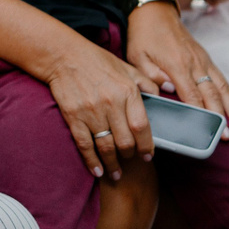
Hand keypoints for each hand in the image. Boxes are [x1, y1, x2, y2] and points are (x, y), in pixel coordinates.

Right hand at [39, 35, 156, 178]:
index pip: (142, 126)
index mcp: (127, 91)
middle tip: (130, 161)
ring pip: (106, 147)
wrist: (63, 55)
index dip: (147, 146)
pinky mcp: (73, 117)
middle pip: (125, 141)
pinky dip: (92, 161)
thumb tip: (166, 94)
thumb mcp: (126, 67)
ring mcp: (91, 112)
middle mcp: (110, 103)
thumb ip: (146, 83)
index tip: (148, 155)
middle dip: (130, 156)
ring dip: (113, 164)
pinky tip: (98, 171)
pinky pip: (85, 145)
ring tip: (116, 173)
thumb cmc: (96, 60)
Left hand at [126, 3, 228, 132]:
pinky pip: (221, 79)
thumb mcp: (137, 55)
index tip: (207, 131)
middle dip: (220, 117)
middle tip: (226, 137)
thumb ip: (151, 75)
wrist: (155, 12)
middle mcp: (194, 63)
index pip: (192, 95)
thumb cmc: (144, 36)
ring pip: (222, 87)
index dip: (201, 114)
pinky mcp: (206, 58)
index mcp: (177, 64)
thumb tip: (170, 90)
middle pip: (211, 94)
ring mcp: (203, 60)